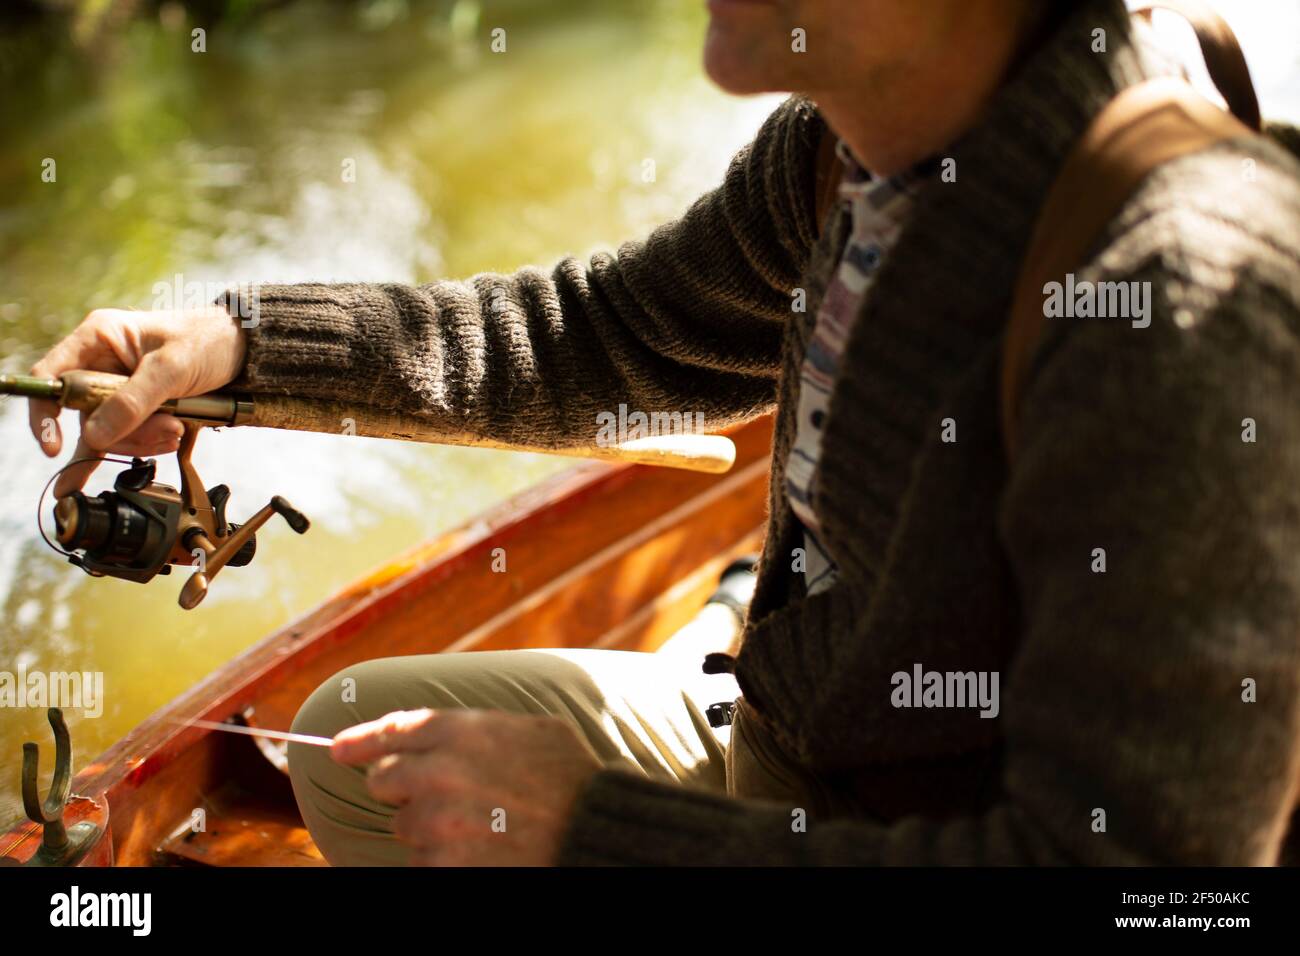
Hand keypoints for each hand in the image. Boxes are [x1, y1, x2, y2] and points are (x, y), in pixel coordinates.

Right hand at [27, 307, 246, 494]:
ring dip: (141, 440)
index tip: (53, 444)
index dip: (45, 412)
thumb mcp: (173, 367)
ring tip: (177, 429)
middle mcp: (102, 363)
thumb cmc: (208, 340)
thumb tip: (95, 434)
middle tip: (166, 428)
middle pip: (85, 414)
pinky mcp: (140, 407)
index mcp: (99, 338)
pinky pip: (124, 436)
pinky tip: (124, 460)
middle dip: (122, 431)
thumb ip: (134, 400)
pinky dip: (137, 447)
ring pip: (108, 430)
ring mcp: (120, 387)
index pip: (52, 376)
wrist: (245, 349)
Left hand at [331, 708, 601, 866]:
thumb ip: (476, 724)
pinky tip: (476, 848)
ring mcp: (439, 821)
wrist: (593, 828)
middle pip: (384, 779)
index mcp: (459, 730)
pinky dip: (442, 858)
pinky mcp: (444, 863)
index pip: (390, 730)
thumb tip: (432, 728)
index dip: (359, 740)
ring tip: (473, 824)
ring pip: (404, 826)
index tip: (338, 749)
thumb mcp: (528, 726)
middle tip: (430, 794)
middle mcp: (439, 771)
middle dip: (399, 787)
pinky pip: (421, 861)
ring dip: (428, 827)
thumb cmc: (569, 775)